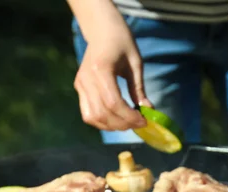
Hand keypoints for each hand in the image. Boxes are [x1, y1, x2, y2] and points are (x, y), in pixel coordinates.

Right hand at [71, 4, 152, 130]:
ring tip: (128, 123)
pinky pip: (88, 113)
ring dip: (112, 126)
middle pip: (102, 113)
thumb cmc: (122, 42)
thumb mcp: (135, 64)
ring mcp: (80, 85)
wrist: (101, 30)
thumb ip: (139, 89)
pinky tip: (116, 120)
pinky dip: (102, 122)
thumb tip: (148, 110)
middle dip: (123, 124)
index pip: (113, 102)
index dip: (129, 116)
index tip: (144, 120)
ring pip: (92, 117)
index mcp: (101, 70)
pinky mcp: (79, 88)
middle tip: (139, 124)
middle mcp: (86, 79)